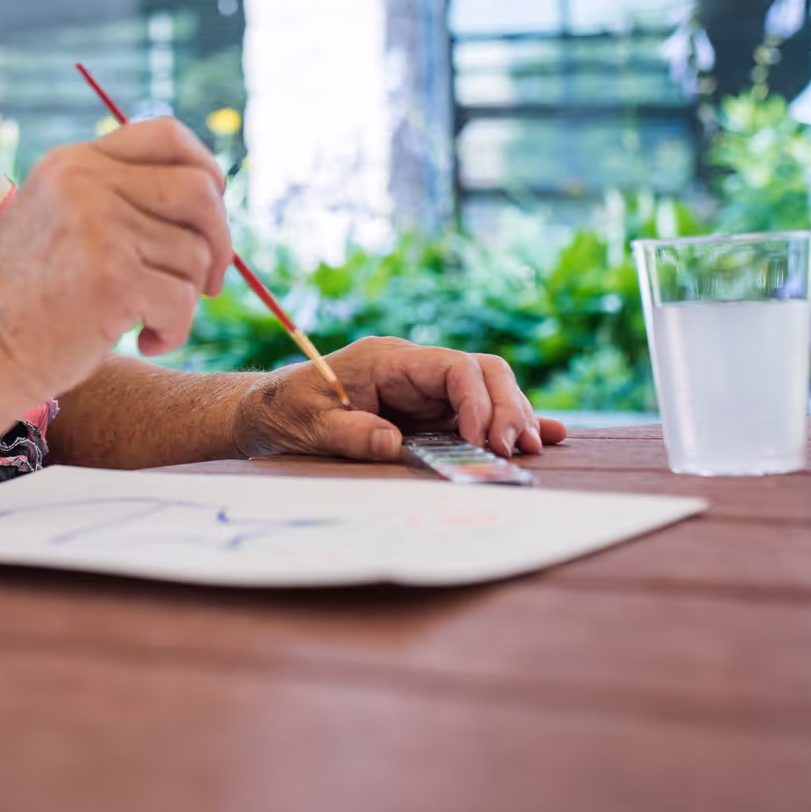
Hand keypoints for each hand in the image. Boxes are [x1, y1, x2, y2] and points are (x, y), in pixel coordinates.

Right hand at [0, 118, 232, 401]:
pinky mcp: (111, 277)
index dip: (207, 173)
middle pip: (199, 191)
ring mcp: (98, 226)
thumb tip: (211, 201)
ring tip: (146, 321)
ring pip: (195, 255)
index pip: (169, 136)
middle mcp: (86, 182)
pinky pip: (183, 301)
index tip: (207, 220)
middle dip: (219, 243)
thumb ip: (118, 200)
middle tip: (209, 284)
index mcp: (75, 163)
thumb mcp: (60, 223)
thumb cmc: (20, 301)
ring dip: (186, 298)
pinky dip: (174, 331)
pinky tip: (143, 342)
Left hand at [231, 336, 568, 460]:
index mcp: (387, 360)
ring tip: (528, 451)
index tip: (482, 439)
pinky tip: (542, 436)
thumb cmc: (287, 412)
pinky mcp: (427, 410)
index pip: (451, 367)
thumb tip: (391, 443)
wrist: (268, 410)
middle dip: (506, 407)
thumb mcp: (310, 426)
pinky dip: (504, 422)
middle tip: (515, 449)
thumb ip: (350, 434)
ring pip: (486, 390)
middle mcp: (413, 368)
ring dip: (511, 417)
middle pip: (481, 373)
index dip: (476, 400)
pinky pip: (474, 411)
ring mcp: (423, 388)